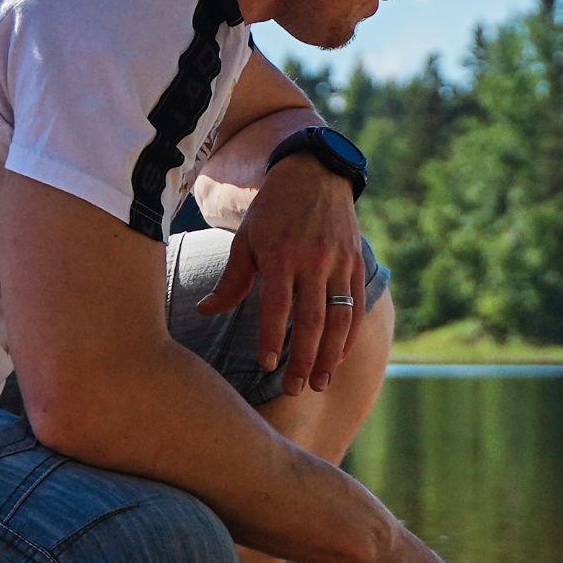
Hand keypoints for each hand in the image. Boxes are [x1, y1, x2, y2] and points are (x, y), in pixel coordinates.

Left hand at [206, 152, 369, 394]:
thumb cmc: (272, 210)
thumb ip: (231, 280)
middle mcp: (312, 259)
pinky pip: (356, 304)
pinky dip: (349, 334)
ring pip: (339, 317)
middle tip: (293, 389)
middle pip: (311, 318)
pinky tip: (338, 356)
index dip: (272, 337)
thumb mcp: (246, 238)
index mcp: (279, 253)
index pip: (276, 305)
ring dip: (330, 354)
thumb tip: (205, 312)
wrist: (315, 173)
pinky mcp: (355, 262)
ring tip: (319, 383)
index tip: (266, 364)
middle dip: (303, 358)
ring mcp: (338, 261)